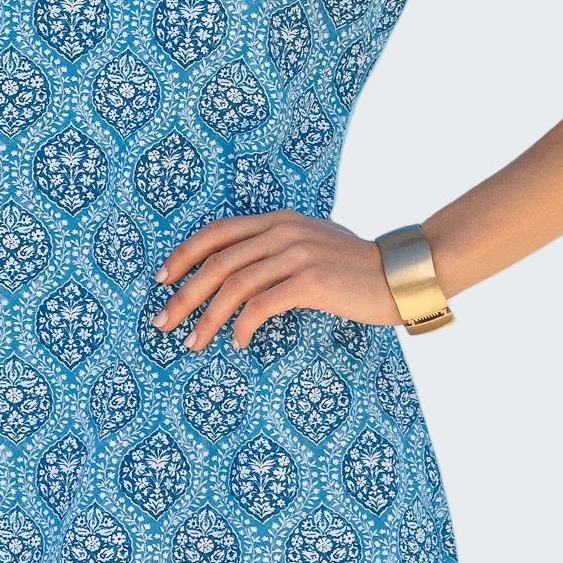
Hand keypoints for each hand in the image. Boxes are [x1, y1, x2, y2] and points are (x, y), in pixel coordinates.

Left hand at [152, 208, 402, 349]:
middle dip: (184, 294)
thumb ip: (278, 247)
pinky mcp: (310, 281)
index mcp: (278, 219)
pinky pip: (261, 306)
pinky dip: (243, 327)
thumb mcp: (312, 242)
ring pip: (233, 287)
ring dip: (207, 318)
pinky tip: (239, 343)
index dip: (184, 254)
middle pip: (216, 262)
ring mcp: (295, 254)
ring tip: (193, 343)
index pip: (216, 232)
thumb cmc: (355, 266)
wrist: (401, 273)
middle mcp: (282, 231)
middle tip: (163, 321)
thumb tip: (240, 272)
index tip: (162, 279)